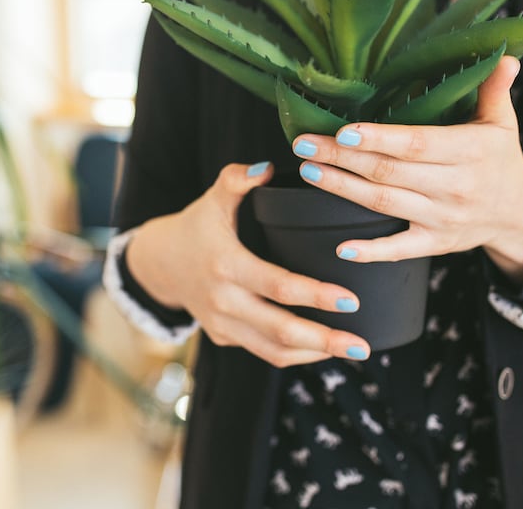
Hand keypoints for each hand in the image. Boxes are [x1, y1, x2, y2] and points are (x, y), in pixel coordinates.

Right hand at [125, 161, 371, 366]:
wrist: (160, 262)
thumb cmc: (196, 226)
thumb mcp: (213, 198)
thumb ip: (237, 179)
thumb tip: (267, 167)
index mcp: (226, 265)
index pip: (278, 286)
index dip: (315, 295)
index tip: (351, 299)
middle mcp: (223, 301)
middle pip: (280, 330)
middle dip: (324, 340)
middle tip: (362, 345)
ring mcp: (222, 324)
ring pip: (272, 351)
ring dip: (315, 354)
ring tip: (352, 350)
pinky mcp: (223, 337)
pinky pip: (262, 352)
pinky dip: (295, 354)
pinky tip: (323, 348)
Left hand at [290, 57, 522, 282]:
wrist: (519, 212)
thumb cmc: (499, 158)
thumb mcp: (503, 122)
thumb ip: (495, 89)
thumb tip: (503, 56)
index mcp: (469, 151)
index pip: (416, 144)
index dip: (378, 139)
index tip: (342, 132)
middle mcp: (455, 186)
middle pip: (389, 172)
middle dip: (342, 158)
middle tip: (304, 145)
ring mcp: (443, 218)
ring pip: (385, 203)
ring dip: (343, 188)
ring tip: (309, 171)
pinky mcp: (435, 243)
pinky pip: (400, 249)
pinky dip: (371, 251)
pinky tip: (341, 247)